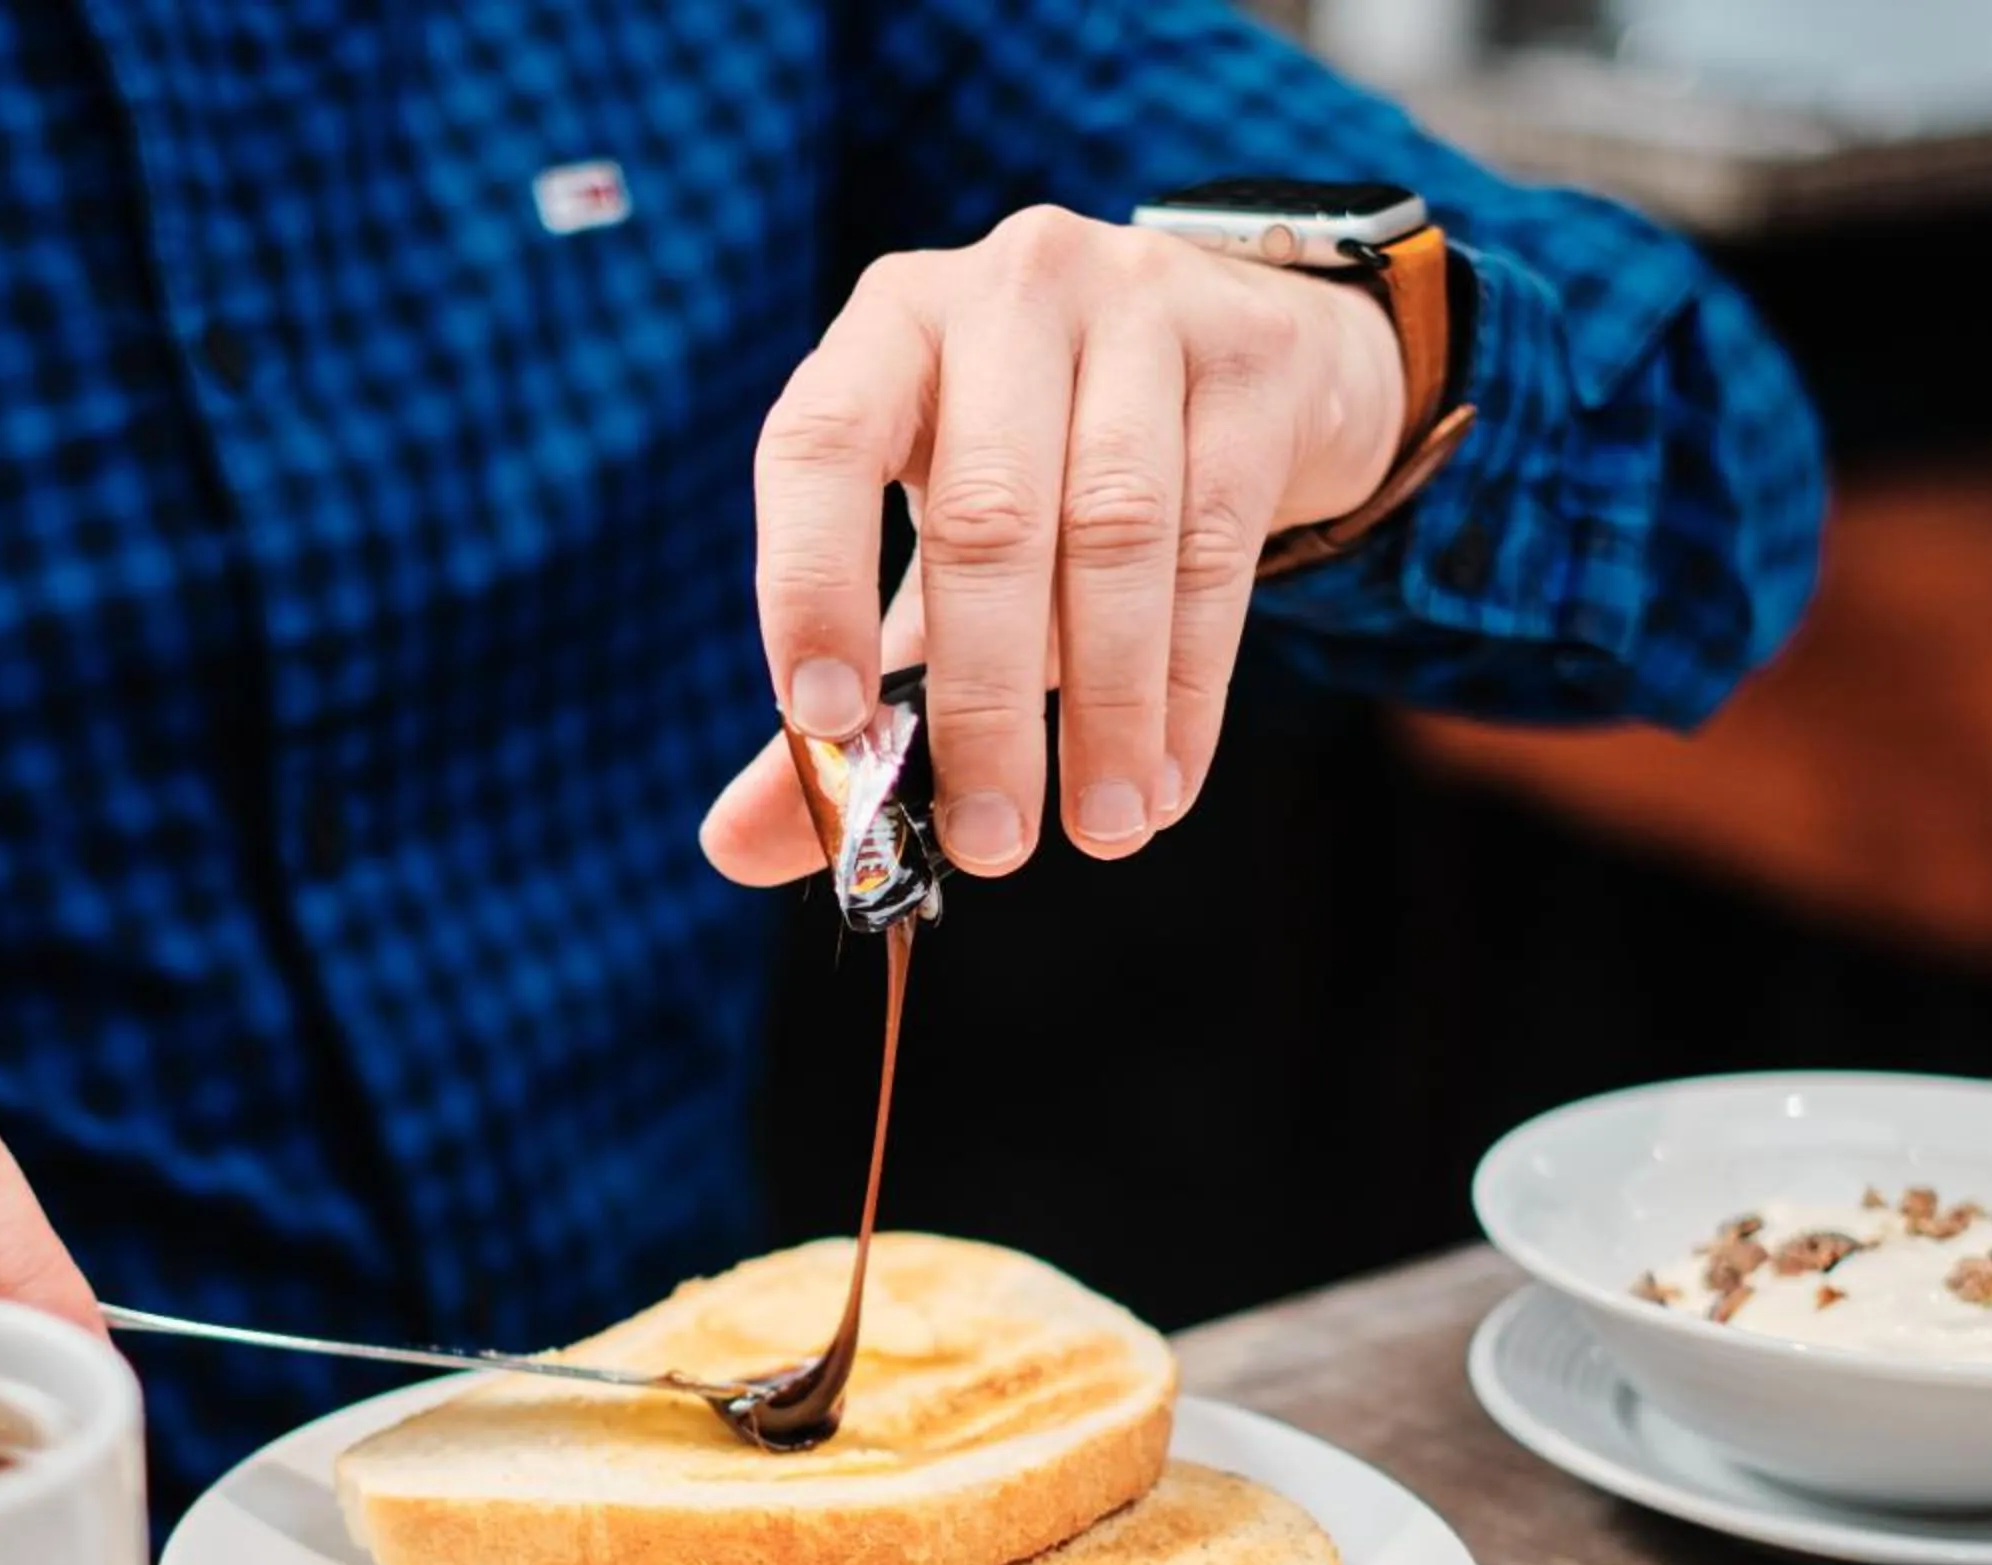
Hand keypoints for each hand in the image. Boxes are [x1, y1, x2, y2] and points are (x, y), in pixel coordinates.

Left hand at [700, 206, 1405, 885]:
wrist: (1248, 358)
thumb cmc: (1051, 474)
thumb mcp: (929, 564)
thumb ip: (841, 697)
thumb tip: (737, 846)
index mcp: (892, 327)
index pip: (819, 441)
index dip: (811, 583)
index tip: (824, 724)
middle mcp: (1011, 291)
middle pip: (986, 516)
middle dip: (985, 705)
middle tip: (989, 843)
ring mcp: (1142, 308)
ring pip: (1115, 534)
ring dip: (1105, 709)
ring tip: (1101, 830)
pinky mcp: (1255, 361)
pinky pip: (1216, 548)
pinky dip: (1189, 689)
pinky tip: (1165, 782)